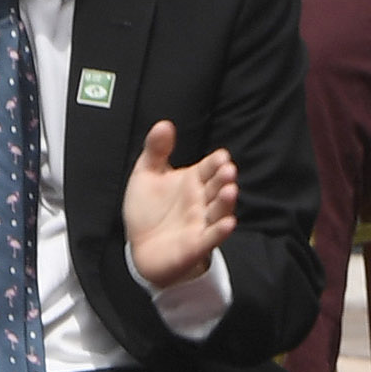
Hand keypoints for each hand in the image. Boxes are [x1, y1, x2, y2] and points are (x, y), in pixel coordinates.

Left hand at [121, 121, 239, 289]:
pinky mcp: (197, 244)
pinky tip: (228, 223)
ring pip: (219, 210)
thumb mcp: (146, 175)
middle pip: (217, 186)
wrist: (140, 248)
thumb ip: (155, 150)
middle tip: (227, 170)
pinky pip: (212, 237)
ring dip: (226, 202)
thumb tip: (164, 124)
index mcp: (193, 181)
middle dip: (223, 179)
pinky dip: (220, 231)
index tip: (221, 157)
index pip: (210, 168)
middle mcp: (202, 200)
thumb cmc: (148, 210)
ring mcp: (201, 222)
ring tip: (230, 191)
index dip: (216, 162)